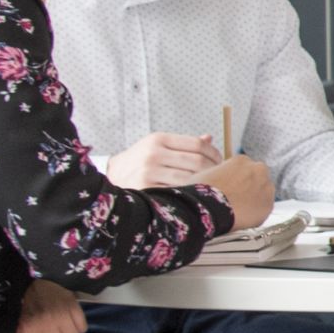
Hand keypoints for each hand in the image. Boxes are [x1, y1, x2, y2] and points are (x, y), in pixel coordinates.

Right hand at [102, 131, 221, 189]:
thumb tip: (209, 138)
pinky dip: (190, 193)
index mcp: (159, 139)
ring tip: (211, 185)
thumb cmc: (140, 159)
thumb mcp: (157, 145)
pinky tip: (195, 194)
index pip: (197, 144)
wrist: (113, 174)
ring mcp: (149, 171)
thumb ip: (183, 144)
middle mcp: (154, 153)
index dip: (214, 153)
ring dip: (205, 183)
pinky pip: (177, 191)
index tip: (220, 160)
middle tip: (220, 176)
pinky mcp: (147, 188)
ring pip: (189, 178)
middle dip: (214, 169)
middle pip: (196, 161)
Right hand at [203, 152, 278, 229]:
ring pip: (264, 192)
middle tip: (238, 198)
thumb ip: (220, 171)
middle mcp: (258, 170)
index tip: (232, 188)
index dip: (238, 179)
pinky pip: (265, 208)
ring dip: (256, 198)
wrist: (207, 208)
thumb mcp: (207, 172)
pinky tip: (244, 217)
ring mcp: (266, 187)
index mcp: (242, 160)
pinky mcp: (269, 205)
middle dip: (251, 185)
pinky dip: (257, 212)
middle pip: (258, 177)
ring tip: (240, 209)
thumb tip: (220, 176)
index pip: (245, 168)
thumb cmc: (201, 191)